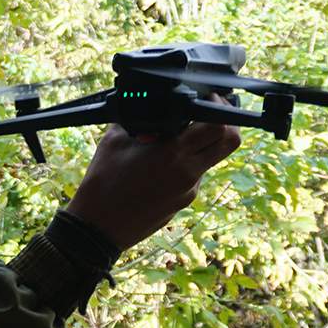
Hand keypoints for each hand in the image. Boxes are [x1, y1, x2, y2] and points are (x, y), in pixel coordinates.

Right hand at [64, 117, 240, 251]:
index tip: (207, 99)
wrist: (96, 227)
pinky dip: (185, 165)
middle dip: (227, 123)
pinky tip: (160, 168)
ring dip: (203, 145)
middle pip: (231, 141)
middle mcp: (187, 172)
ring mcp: (189, 190)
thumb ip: (136, 120)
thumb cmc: (101, 185)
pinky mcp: (183, 202)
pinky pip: (194, 176)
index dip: (219, 107)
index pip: (217, 125)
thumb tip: (148, 106)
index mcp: (172, 153)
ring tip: (175, 143)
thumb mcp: (113, 142)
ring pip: (212, 159)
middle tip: (210, 115)